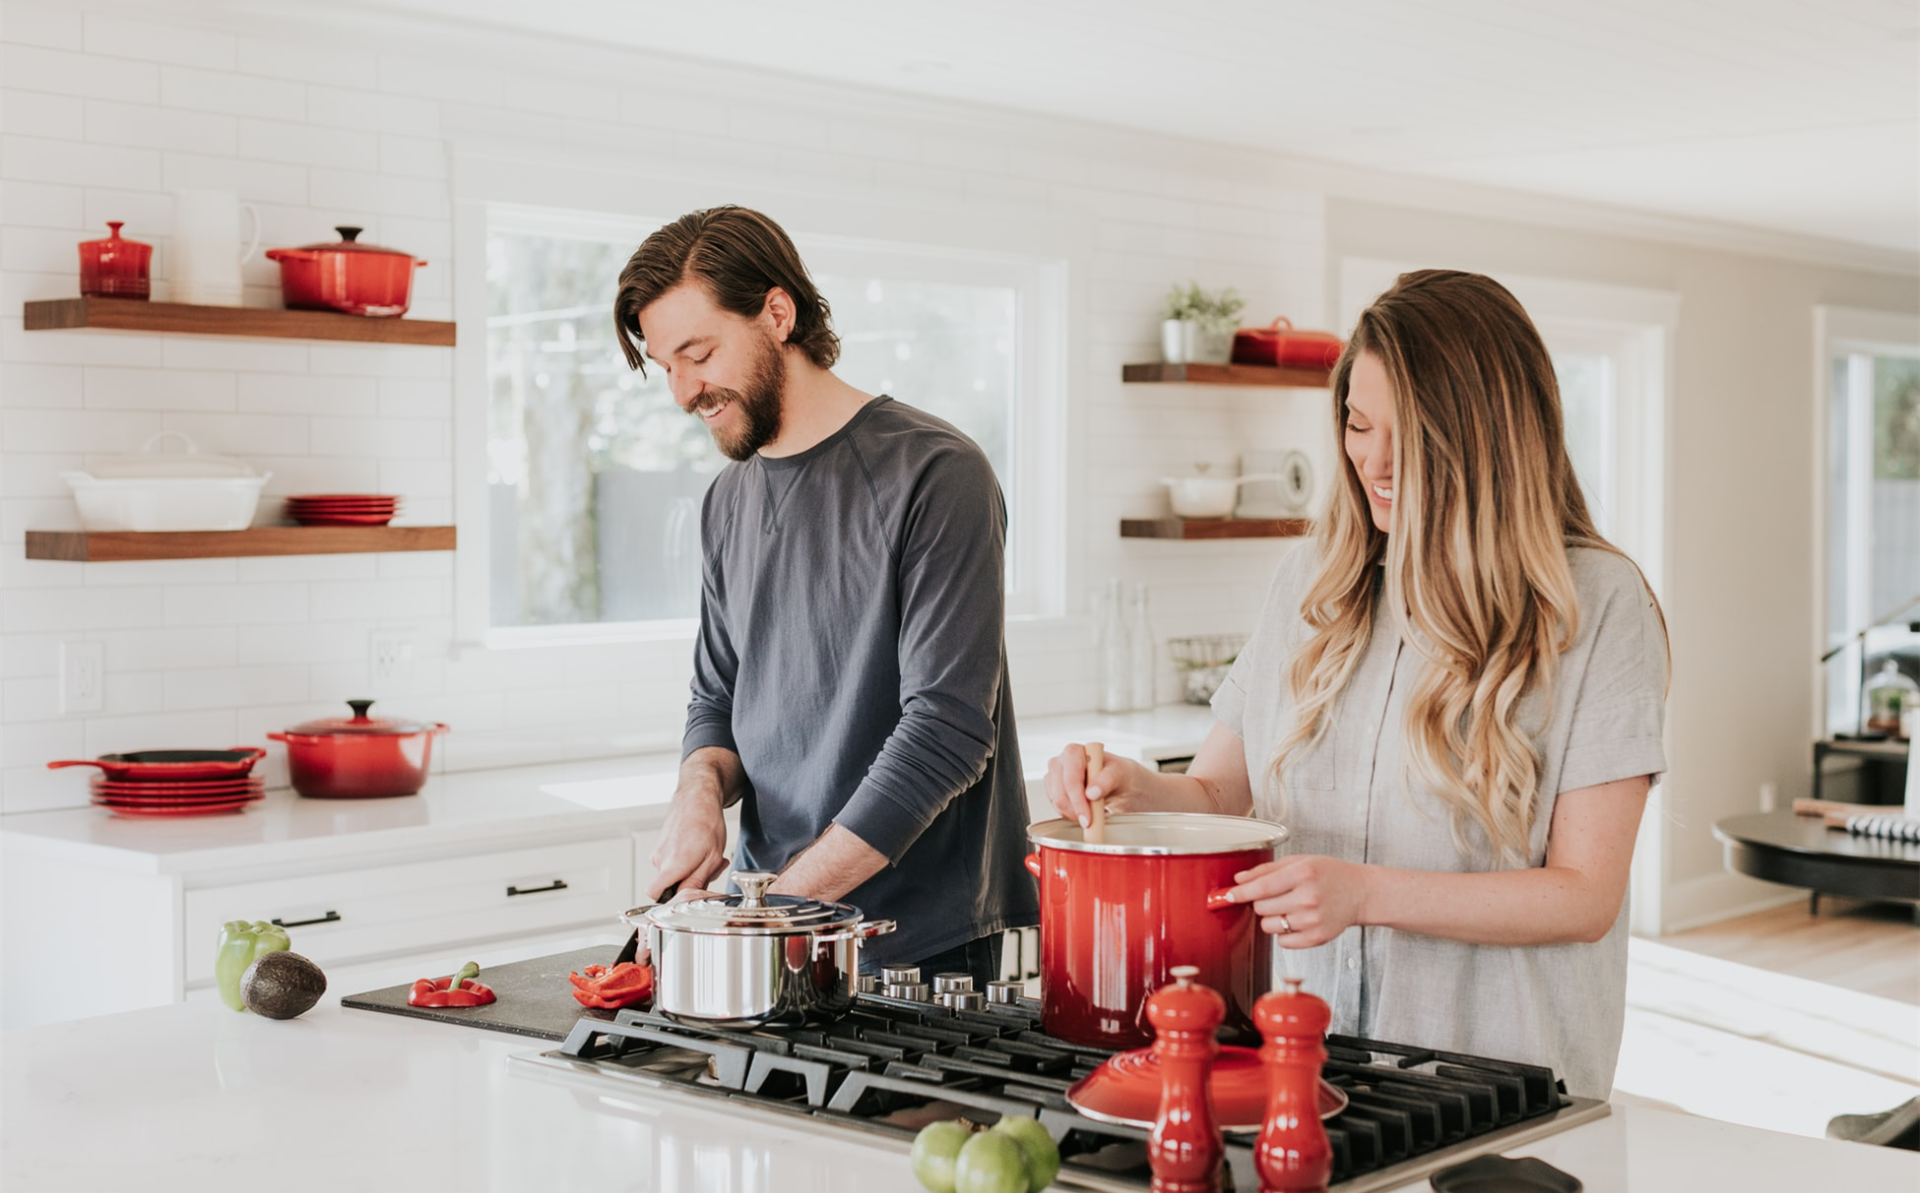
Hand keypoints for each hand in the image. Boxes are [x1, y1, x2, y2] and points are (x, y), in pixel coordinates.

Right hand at [645, 783, 729, 900]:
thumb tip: (686, 897)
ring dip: (688, 870)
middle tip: (707, 868)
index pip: (655, 894)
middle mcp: (659, 859)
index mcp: (672, 865)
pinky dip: (684, 860)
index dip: (670, 898)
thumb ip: (697, 881)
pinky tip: (697, 848)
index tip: (685, 894)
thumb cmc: (707, 823)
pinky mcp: (659, 845)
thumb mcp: (712, 858)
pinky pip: (669, 862)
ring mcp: (657, 851)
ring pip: (670, 873)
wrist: (698, 798)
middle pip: (668, 885)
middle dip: (687, 882)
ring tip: (704, 855)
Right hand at [1044, 742, 1147, 826]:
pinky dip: (1069, 814)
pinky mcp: (1054, 789)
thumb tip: (1091, 792)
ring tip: (1091, 814)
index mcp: (1075, 752)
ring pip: (1056, 802)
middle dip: (1075, 810)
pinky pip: (1057, 807)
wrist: (1122, 784)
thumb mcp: (1121, 774)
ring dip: (1073, 814)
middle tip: (1090, 821)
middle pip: (1059, 792)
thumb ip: (1107, 779)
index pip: (1070, 778)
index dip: (1077, 799)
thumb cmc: (1121, 774)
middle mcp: (1062, 762)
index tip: (1088, 817)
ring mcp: (1056, 776)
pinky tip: (1083, 812)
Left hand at [1223, 855, 1370, 947]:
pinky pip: (1283, 942)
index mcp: (1302, 874)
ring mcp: (1312, 920)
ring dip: (1272, 918)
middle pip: (1261, 907)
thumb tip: (1239, 879)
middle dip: (1261, 902)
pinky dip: (1284, 933)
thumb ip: (1266, 870)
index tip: (1228, 895)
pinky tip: (1298, 920)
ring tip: (1289, 907)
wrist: (1360, 892)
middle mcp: (1308, 898)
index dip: (1240, 893)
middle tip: (1276, 895)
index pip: (1261, 887)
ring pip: (1269, 926)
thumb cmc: (1330, 874)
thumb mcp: (1299, 861)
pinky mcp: (1317, 938)